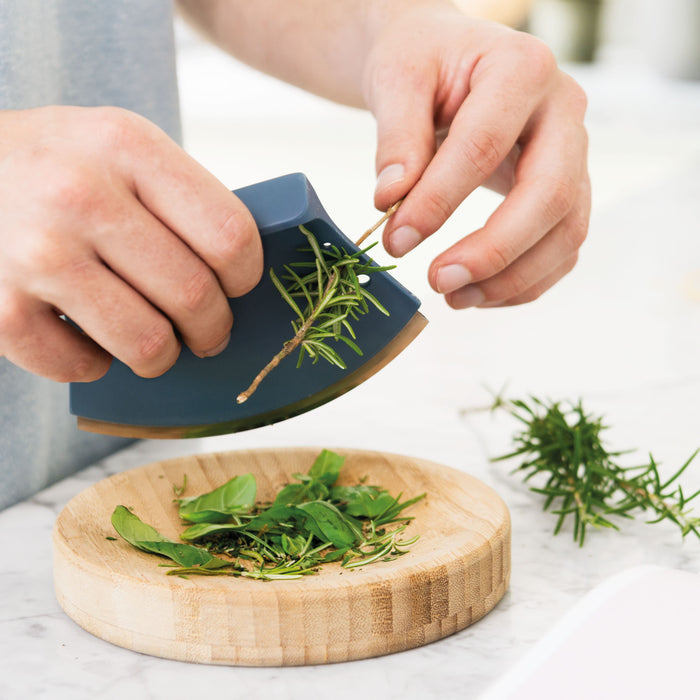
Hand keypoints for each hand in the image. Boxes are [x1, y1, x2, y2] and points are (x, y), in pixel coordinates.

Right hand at [0, 106, 261, 381]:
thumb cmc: (55, 166)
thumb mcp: (120, 147)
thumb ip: (179, 199)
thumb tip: (240, 277)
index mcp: (126, 147)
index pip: (229, 235)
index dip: (246, 277)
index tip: (235, 288)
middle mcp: (79, 195)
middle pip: (194, 296)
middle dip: (212, 329)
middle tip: (206, 333)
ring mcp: (35, 253)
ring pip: (147, 343)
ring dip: (161, 356)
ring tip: (153, 341)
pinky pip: (81, 369)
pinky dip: (94, 365)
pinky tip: (86, 337)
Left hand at [364, 3, 589, 307]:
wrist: (451, 61)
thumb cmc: (424, 62)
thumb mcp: (398, 78)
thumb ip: (397, 136)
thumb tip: (391, 200)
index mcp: (521, 68)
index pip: (483, 146)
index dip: (439, 201)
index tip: (397, 241)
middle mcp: (563, 111)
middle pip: (549, 196)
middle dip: (493, 252)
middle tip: (438, 282)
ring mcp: (574, 154)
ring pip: (567, 231)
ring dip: (511, 278)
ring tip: (453, 297)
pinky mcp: (568, 190)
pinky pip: (562, 248)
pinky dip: (524, 282)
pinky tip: (477, 293)